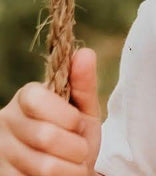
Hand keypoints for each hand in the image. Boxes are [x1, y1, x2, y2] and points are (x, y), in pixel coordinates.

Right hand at [0, 48, 100, 174]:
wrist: (70, 168)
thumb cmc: (77, 133)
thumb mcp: (85, 107)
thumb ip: (84, 83)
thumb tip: (85, 52)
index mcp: (26, 96)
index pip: (36, 99)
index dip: (65, 116)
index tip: (80, 124)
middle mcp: (6, 121)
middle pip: (44, 136)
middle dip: (76, 146)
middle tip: (82, 149)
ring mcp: (1, 152)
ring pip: (43, 165)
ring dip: (71, 168)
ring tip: (75, 163)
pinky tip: (61, 175)